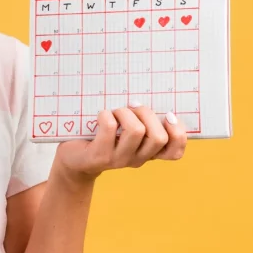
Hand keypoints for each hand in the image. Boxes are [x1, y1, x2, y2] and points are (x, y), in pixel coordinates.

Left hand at [54, 103, 186, 183]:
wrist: (73, 159)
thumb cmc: (102, 136)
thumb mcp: (125, 131)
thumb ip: (141, 119)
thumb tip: (148, 93)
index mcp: (147, 152)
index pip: (175, 152)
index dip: (178, 133)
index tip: (168, 115)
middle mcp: (136, 159)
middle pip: (158, 137)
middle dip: (147, 114)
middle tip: (133, 107)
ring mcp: (118, 159)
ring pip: (136, 131)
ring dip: (125, 113)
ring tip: (115, 112)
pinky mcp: (99, 155)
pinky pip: (110, 127)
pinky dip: (106, 115)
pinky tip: (100, 116)